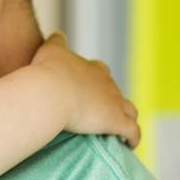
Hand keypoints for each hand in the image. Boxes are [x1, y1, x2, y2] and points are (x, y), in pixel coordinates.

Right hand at [31, 32, 140, 148]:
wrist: (50, 92)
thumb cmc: (47, 72)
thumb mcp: (49, 50)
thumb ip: (55, 42)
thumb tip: (59, 34)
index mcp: (91, 68)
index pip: (99, 71)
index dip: (95, 80)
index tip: (87, 89)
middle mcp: (106, 83)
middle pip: (115, 90)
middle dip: (110, 100)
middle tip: (97, 112)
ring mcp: (114, 102)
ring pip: (130, 110)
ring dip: (126, 118)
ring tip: (118, 131)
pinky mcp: (116, 121)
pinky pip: (133, 132)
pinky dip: (133, 138)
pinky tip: (128, 145)